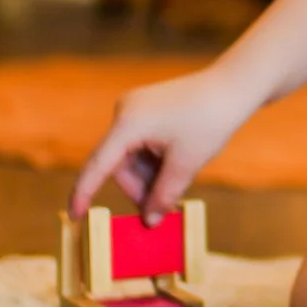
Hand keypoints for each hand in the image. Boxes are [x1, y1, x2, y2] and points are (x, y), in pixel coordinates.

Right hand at [70, 66, 263, 221]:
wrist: (232, 86)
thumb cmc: (211, 120)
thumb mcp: (187, 164)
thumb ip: (164, 195)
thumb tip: (149, 221)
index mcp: (129, 122)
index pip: (99, 164)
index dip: (84, 192)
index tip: (73, 215)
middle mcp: (124, 111)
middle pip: (119, 165)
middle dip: (140, 188)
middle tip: (165, 207)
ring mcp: (133, 108)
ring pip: (130, 157)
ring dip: (149, 175)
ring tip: (178, 180)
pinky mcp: (144, 109)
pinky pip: (139, 144)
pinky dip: (153, 161)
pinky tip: (175, 163)